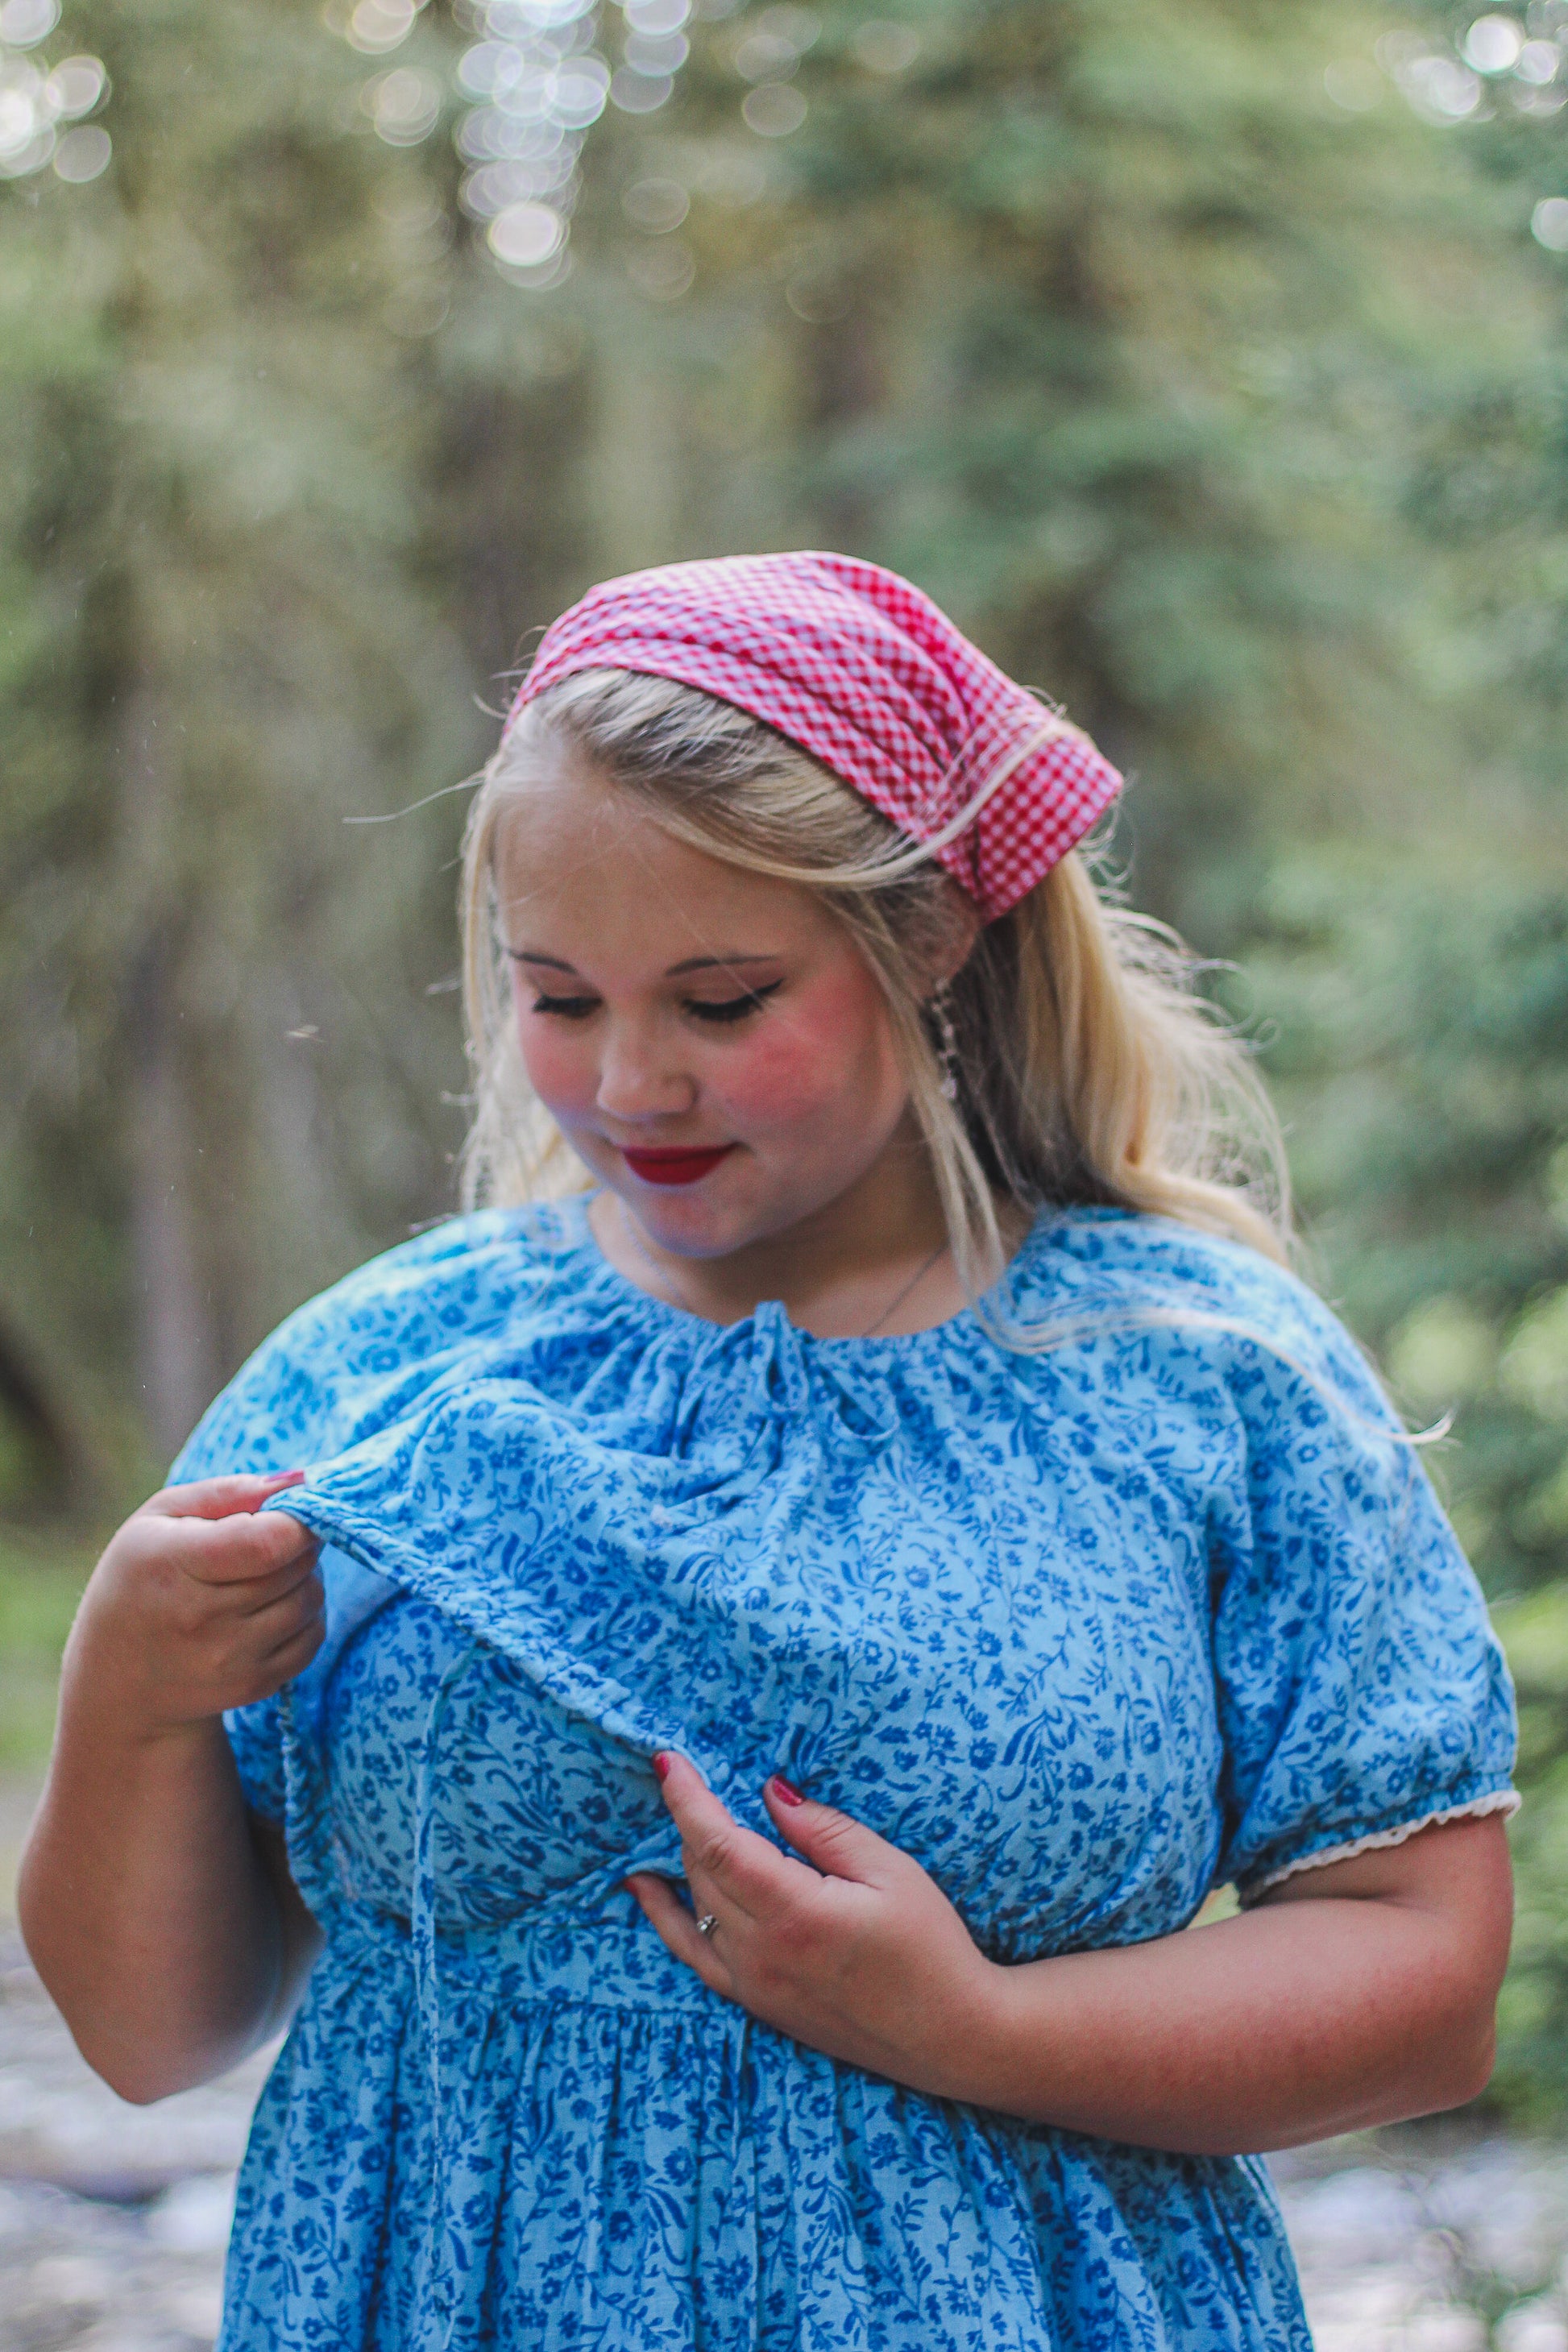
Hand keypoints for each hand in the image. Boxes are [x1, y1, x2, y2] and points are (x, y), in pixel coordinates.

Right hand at [64, 1473, 323, 1745]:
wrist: (117, 1678)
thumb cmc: (142, 1578)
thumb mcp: (160, 1518)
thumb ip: (228, 1492)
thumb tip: (300, 1480)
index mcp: (171, 1565)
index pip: (266, 1543)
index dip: (296, 1522)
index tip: (292, 1512)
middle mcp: (200, 1618)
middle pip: (294, 1568)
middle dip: (301, 1543)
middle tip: (278, 1537)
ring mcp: (228, 1659)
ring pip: (310, 1601)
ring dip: (306, 1578)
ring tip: (271, 1571)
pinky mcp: (252, 1685)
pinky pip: (311, 1639)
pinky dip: (307, 1615)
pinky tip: (274, 1606)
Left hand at [625, 1754, 1001, 2100]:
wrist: (952, 2034)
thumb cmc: (931, 1947)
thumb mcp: (889, 1871)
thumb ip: (822, 1829)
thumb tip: (769, 1794)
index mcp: (795, 1914)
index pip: (718, 1844)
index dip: (688, 1799)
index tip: (669, 1759)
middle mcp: (762, 1953)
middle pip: (701, 1871)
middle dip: (690, 1819)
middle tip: (692, 1775)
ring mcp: (755, 1985)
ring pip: (695, 1907)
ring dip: (682, 1859)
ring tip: (674, 1818)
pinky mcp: (758, 2004)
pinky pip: (695, 1954)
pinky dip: (666, 1918)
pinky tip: (647, 1890)